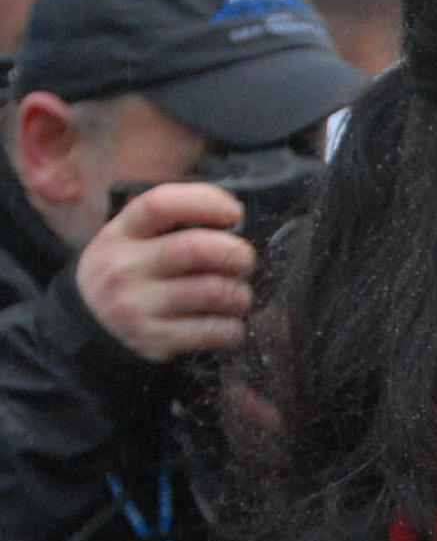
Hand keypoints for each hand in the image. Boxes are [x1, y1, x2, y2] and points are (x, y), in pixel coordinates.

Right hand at [73, 182, 253, 362]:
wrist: (89, 328)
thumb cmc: (128, 275)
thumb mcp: (128, 241)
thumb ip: (168, 227)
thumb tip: (233, 222)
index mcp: (121, 234)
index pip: (161, 204)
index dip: (206, 202)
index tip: (233, 212)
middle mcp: (124, 267)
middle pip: (198, 248)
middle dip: (236, 252)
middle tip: (243, 260)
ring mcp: (136, 306)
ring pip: (215, 291)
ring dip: (240, 294)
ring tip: (237, 295)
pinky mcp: (153, 338)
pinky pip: (214, 330)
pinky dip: (233, 328)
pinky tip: (227, 324)